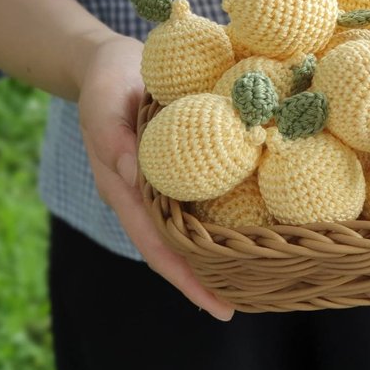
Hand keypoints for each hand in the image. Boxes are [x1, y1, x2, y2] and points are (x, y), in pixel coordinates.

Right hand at [76, 32, 234, 320]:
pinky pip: (205, 197)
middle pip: (179, 247)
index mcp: (123, 189)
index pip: (156, 245)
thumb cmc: (108, 80)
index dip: (186, 278)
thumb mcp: (104, 98)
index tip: (218, 306)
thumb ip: (111, 135)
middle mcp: (146, 195)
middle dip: (211, 276)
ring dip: (223, 251)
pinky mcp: (184, 167)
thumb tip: (132, 175)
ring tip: (264, 273)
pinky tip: (259, 221)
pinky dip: (227, 214)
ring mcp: (165, 184)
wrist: (117, 62)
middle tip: (254, 299)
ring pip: (194, 227)